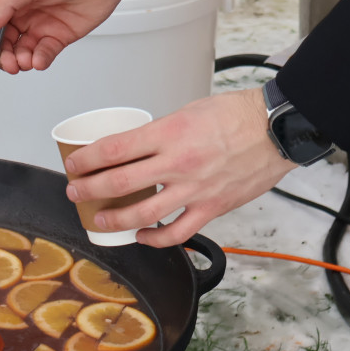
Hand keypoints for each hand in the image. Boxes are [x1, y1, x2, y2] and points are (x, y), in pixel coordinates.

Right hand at [0, 0, 153, 73]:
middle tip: (6, 64)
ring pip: (20, 52)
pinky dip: (39, 60)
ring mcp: (40, 25)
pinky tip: (39, 59)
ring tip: (24, 61)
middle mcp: (22, 11)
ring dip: (19, 60)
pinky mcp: (58, 36)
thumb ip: (5, 3)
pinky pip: (43, 54)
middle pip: (0, 42)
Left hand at [63, 88, 295, 246]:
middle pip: (118, 183)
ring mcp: (194, 190)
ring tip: (98, 219)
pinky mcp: (212, 208)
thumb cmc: (235, 115)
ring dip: (113, 220)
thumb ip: (159, 132)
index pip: (113, 149)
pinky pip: (177, 232)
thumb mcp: (186, 111)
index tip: (73, 164)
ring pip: (142, 214)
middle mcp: (177, 163)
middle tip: (75, 192)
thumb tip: (133, 147)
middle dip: (88, 190)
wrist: (275, 129)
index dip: (85, 160)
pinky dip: (154, 238)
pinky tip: (141, 236)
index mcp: (168, 133)